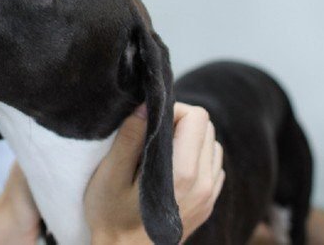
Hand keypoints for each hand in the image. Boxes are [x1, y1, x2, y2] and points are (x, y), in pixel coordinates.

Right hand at [84, 103, 224, 244]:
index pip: (196, 118)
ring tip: (160, 153)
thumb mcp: (110, 176)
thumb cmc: (110, 218)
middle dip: (180, 122)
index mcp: (182, 175)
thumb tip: (146, 105)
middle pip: (207, 128)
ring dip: (189, 140)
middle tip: (150, 136)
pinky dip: (196, 158)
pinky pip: (213, 167)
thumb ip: (130, 138)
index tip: (148, 123)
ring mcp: (210, 197)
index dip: (171, 111)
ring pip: (212, 145)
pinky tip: (172, 169)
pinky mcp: (208, 205)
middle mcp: (204, 185)